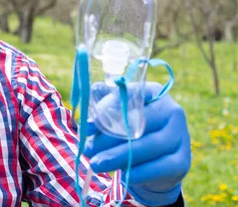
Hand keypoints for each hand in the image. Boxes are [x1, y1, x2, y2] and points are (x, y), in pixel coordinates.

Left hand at [83, 82, 190, 205]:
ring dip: (118, 157)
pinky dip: (139, 172)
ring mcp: (181, 136)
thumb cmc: (131, 129)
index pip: (131, 96)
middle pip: (138, 123)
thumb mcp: (117, 114)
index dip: (107, 109)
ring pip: (147, 146)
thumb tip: (87, 108)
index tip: (87, 125)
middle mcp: (172, 111)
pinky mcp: (182, 160)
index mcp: (154, 93)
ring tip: (96, 164)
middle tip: (87, 149)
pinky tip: (123, 177)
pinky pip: (160, 167)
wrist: (156, 160)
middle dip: (108, 138)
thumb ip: (103, 106)